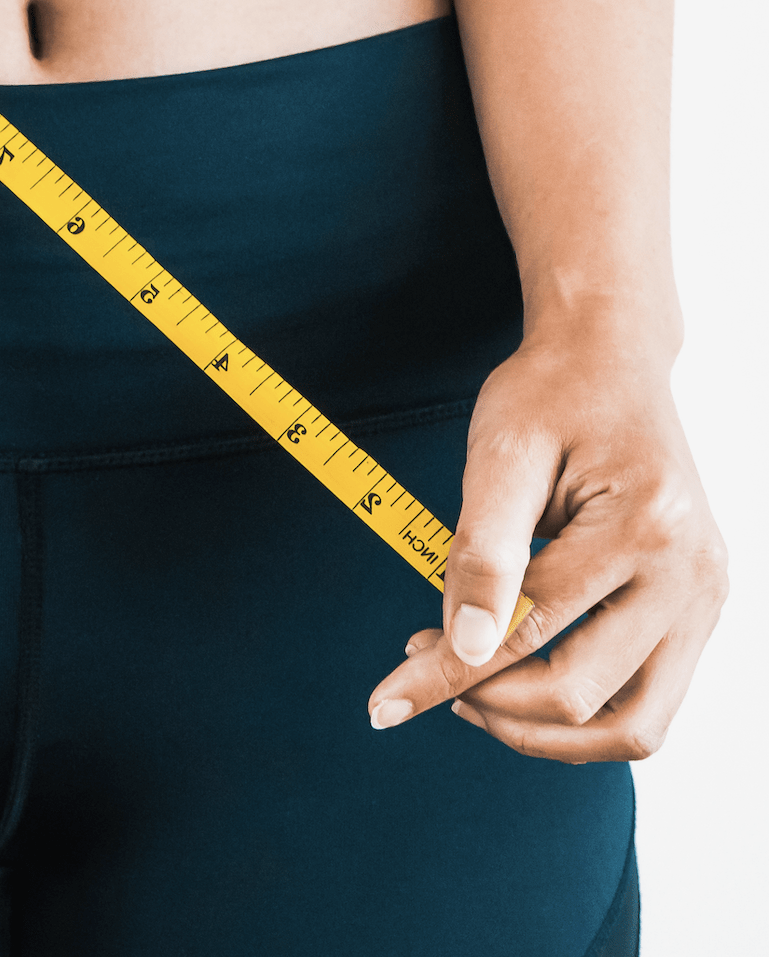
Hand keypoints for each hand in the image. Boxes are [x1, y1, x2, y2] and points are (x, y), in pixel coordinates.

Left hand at [366, 324, 725, 760]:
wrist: (609, 359)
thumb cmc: (551, 394)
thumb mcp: (500, 454)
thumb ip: (481, 552)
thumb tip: (465, 648)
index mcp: (645, 528)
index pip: (529, 633)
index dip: (447, 674)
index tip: (383, 704)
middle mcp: (692, 575)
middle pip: (583, 696)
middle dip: (491, 704)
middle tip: (424, 665)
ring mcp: (705, 600)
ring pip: (632, 726)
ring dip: (542, 730)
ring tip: (471, 689)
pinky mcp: (697, 612)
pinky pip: (646, 701)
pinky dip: (579, 711)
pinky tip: (517, 676)